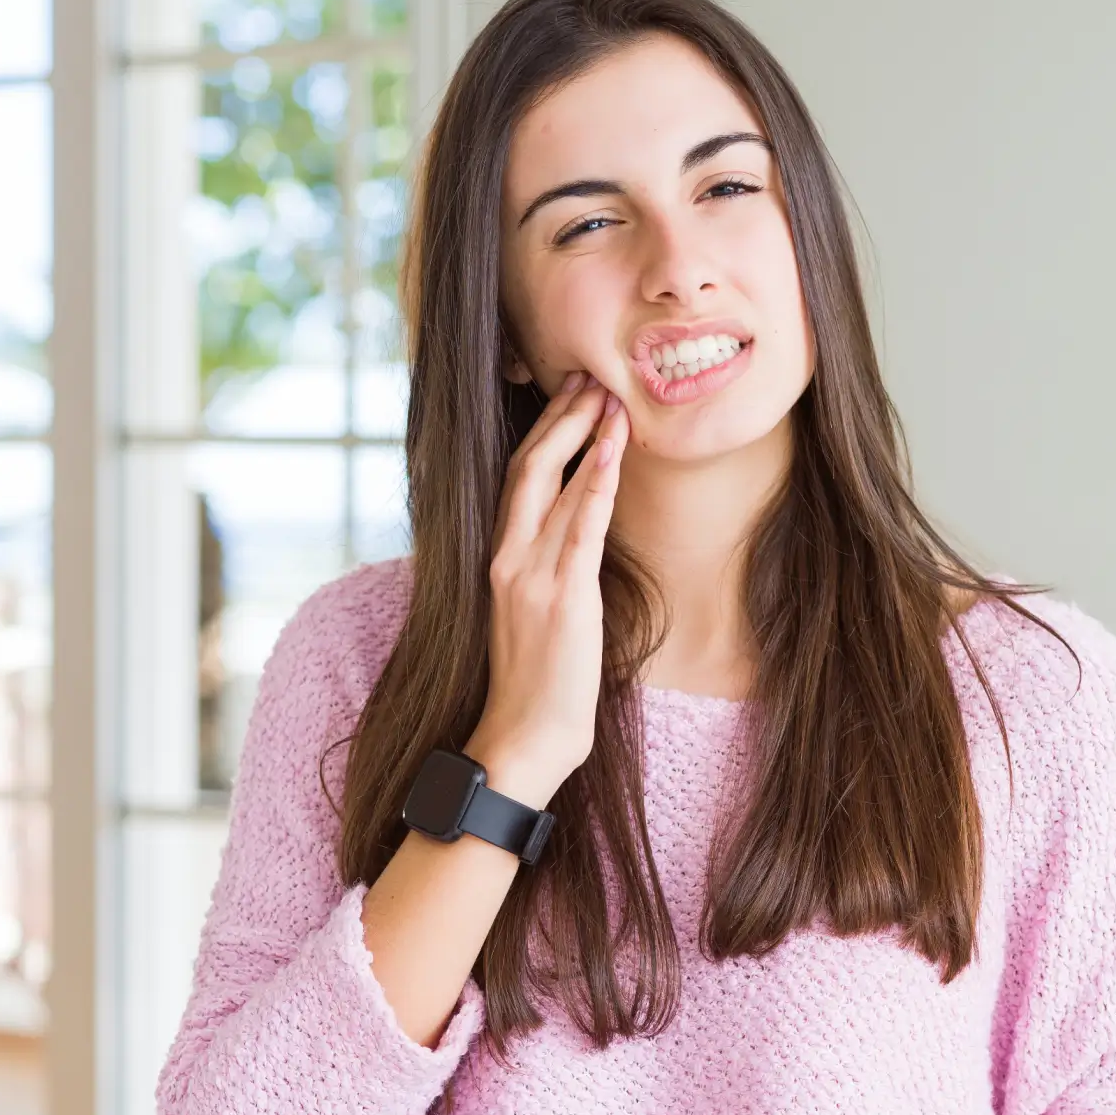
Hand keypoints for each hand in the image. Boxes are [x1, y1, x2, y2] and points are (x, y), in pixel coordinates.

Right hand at [472, 372, 626, 796]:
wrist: (525, 735)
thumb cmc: (536, 685)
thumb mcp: (532, 616)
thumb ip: (544, 572)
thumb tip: (573, 540)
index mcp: (499, 562)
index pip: (517, 481)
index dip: (543, 434)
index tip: (568, 398)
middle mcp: (507, 559)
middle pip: (528, 467)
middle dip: (560, 418)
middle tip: (589, 378)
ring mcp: (531, 576)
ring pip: (555, 486)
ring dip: (587, 436)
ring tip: (611, 398)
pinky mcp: (562, 597)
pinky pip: (582, 528)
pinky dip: (599, 484)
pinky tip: (616, 450)